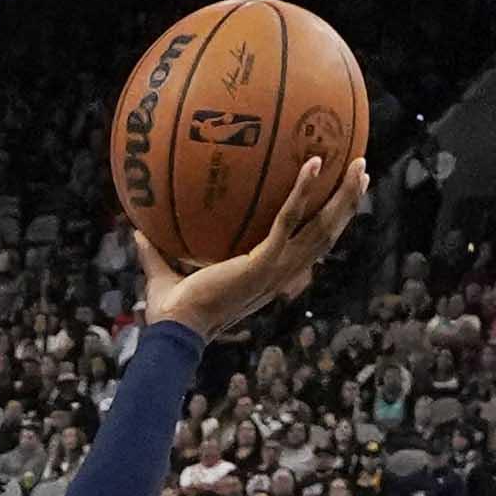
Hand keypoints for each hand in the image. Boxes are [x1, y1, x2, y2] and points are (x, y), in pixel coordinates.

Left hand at [139, 153, 369, 341]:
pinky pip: (290, 219)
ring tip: (358, 164)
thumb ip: (153, 251)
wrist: (174, 330)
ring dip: (343, 195)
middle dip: (348, 203)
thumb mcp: (162, 274)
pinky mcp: (265, 262)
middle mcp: (281, 273)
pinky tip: (313, 164)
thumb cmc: (170, 312)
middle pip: (328, 234)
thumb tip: (134, 230)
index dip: (326, 223)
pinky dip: (303, 191)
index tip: (338, 199)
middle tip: (362, 171)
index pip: (307, 248)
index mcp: (268, 275)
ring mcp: (277, 268)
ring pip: (323, 227)